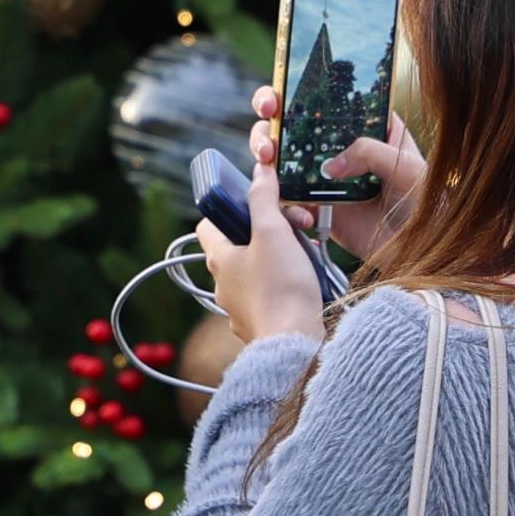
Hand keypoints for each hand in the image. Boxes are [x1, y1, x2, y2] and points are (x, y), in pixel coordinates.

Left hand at [198, 146, 328, 348]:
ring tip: (305, 256)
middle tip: (294, 229)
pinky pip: (270, 297)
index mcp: (219, 259)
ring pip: (256, 273)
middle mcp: (222, 285)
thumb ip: (263, 198)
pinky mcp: (260, 326)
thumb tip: (258, 171)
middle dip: (266, 234)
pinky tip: (306, 284)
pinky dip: (285, 286)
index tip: (254, 206)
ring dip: (279, 260)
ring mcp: (239, 308)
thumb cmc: (281, 288)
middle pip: (238, 248)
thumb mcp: (273, 231)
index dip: (229, 210)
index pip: (209, 225)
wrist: (295, 344)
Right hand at [252, 84, 426, 259]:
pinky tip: (299, 215)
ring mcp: (324, 177)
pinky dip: (282, 205)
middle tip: (267, 115)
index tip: (282, 91)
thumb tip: (329, 166)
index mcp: (366, 127)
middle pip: (294, 120)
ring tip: (266, 159)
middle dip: (270, 114)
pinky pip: (287, 200)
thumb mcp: (408, 167)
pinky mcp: (316, 207)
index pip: (328, 98)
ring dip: (265, 152)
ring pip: (282, 156)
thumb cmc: (426, 204)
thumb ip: (371, 153)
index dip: (299, 88)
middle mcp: (340, 147)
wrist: (419, 251)